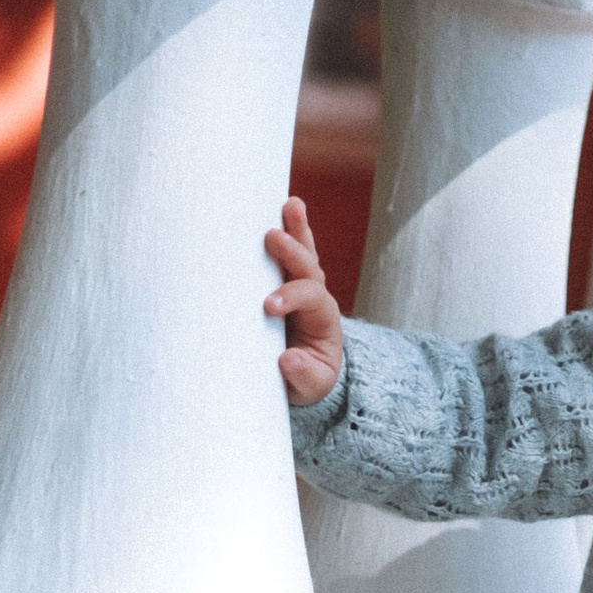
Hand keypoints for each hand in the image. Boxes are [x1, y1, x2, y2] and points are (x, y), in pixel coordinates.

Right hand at [265, 196, 344, 406]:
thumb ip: (304, 377)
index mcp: (323, 320)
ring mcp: (300, 285)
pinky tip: (284, 204)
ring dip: (297, 228)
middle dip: (293, 252)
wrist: (300, 376)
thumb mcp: (309, 389)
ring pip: (303, 252)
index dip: (292, 296)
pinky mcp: (282, 280)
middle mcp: (316, 297)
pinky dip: (288, 228)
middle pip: (310, 268)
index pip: (312, 299)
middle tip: (272, 238)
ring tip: (290, 204)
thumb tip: (289, 359)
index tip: (268, 306)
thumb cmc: (303, 380)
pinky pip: (288, 252)